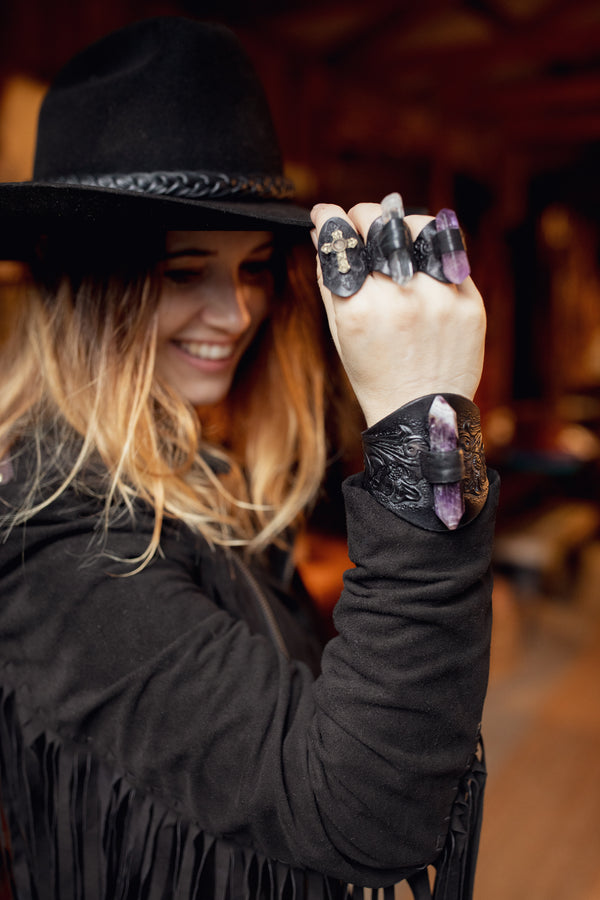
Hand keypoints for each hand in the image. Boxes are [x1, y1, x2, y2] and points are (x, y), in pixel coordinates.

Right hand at [310, 202, 485, 426]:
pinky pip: (452, 255)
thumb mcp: (340, 331)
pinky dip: (433, 250)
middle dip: (363, 215)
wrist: (422, 413)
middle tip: (360, 223)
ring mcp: (440, 300)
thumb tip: (322, 234)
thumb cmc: (374, 373)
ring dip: (403, 224)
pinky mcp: (470, 304)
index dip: (328, 217)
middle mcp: (400, 300)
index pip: (340, 238)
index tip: (326, 214)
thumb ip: (329, 280)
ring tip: (397, 239)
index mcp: (359, 310)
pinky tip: (423, 261)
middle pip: (378, 224)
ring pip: (420, 228)